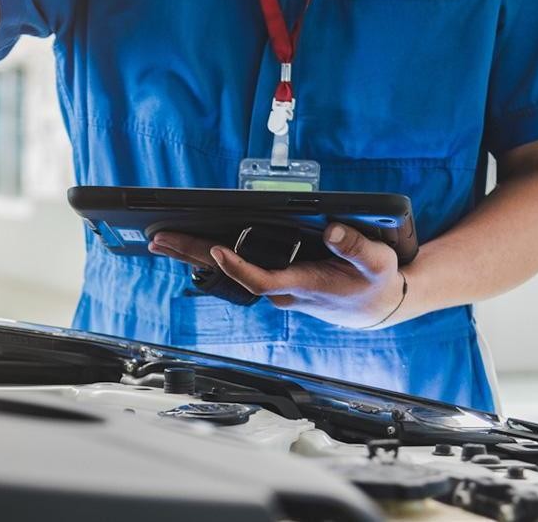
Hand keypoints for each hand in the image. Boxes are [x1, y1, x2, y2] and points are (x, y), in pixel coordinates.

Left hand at [149, 224, 405, 328]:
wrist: (377, 306)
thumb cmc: (377, 281)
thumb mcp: (378, 261)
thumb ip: (355, 246)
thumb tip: (332, 231)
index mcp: (304, 285)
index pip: (261, 280)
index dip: (238, 268)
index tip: (217, 250)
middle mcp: (282, 291)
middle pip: (230, 276)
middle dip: (194, 256)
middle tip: (159, 239)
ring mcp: (275, 288)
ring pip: (228, 273)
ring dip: (194, 256)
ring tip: (161, 239)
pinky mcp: (274, 282)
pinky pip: (236, 268)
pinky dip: (211, 257)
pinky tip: (188, 247)